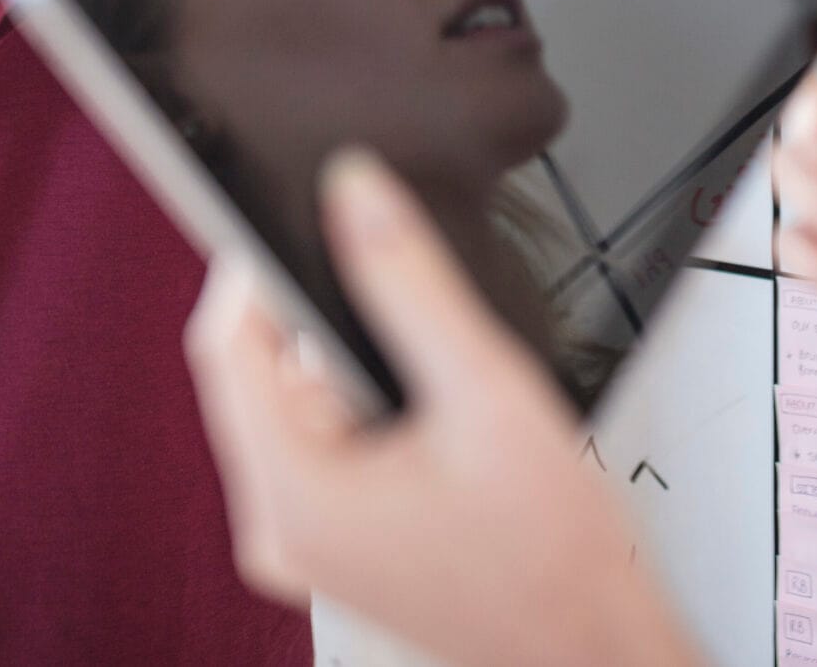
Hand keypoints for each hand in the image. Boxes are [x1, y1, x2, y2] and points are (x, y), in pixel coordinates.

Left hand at [186, 149, 702, 666]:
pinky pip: (322, 444)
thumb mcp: (486, 390)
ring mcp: (304, 543)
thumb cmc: (552, 556)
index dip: (253, 266)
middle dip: (325, 320)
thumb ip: (410, 281)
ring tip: (438, 385)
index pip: (226, 345)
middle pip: (261, 372)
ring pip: (297, 405)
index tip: (298, 214)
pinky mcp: (334, 543)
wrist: (591, 646)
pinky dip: (366, 409)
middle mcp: (280, 527)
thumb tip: (356, 194)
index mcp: (294, 496)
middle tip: (402, 303)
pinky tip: (433, 421)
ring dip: (355, 367)